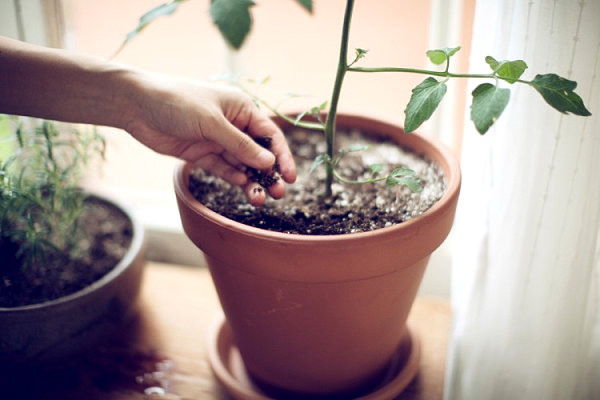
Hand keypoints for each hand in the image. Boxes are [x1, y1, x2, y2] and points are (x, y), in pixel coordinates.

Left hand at [125, 76, 295, 205]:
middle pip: (258, 153)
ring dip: (252, 181)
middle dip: (269, 173)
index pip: (269, 135)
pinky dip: (234, 178)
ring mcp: (217, 140)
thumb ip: (240, 145)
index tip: (290, 177)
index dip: (282, 156)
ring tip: (260, 199)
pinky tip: (243, 188)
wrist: (136, 105)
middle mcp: (233, 125)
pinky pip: (223, 169)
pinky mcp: (202, 154)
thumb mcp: (212, 122)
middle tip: (278, 194)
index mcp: (241, 108)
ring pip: (241, 164)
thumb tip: (268, 163)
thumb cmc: (177, 102)